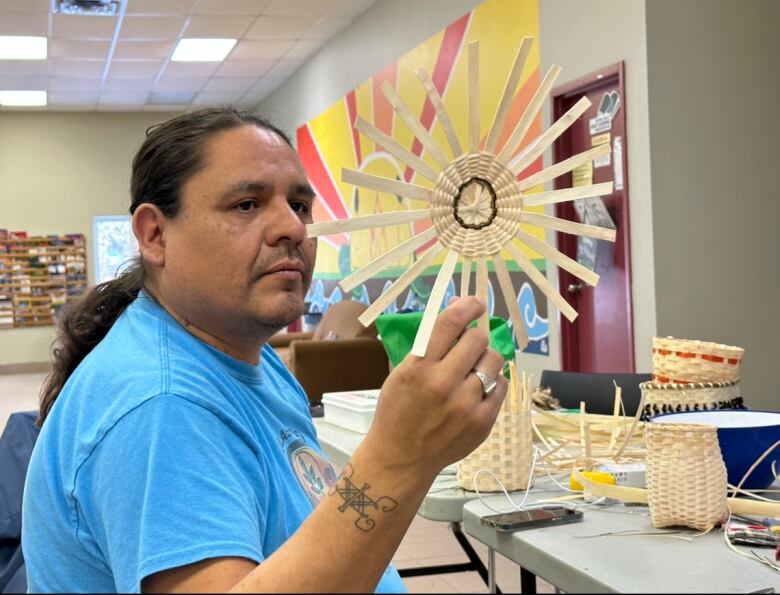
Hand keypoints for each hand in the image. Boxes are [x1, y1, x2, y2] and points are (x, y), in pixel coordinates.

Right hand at [363, 296, 507, 479]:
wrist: (401, 457)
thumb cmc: (398, 410)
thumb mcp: (402, 371)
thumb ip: (430, 343)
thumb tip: (459, 308)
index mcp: (418, 368)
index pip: (450, 323)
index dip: (467, 306)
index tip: (475, 302)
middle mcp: (443, 384)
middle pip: (478, 339)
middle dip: (475, 335)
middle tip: (468, 343)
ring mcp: (466, 405)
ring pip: (494, 360)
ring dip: (484, 358)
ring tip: (473, 368)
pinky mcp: (483, 422)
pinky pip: (501, 385)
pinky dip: (491, 382)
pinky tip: (477, 389)